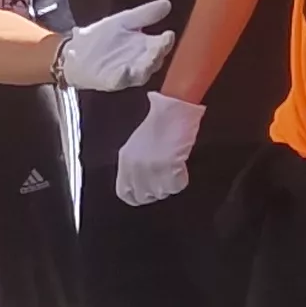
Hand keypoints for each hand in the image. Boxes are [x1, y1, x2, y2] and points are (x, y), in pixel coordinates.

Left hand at [58, 0, 175, 92]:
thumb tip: (167, 3)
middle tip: (160, 46)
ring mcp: (126, 73)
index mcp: (145, 47)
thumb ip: (144, 14)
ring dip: (146, 67)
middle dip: (157, 54)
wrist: (75, 51)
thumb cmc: (102, 37)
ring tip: (150, 58)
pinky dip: (122, 77)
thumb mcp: (124, 21)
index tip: (169, 34)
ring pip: (141, 74)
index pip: (161, 46)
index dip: (166, 42)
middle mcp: (139, 62)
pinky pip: (118, 81)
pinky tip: (124, 70)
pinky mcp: (110, 81)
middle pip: (154, 61)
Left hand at [113, 90, 203, 205]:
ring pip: (161, 193)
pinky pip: (176, 186)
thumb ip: (135, 165)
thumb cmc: (159, 124)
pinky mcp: (169, 167)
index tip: (148, 192)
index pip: (124, 193)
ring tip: (174, 169)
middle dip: (156, 191)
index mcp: (125, 160)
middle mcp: (135, 167)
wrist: (174, 110)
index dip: (137, 196)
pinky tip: (181, 167)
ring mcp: (151, 168)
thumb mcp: (138, 146)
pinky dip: (181, 180)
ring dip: (169, 185)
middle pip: (144, 196)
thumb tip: (142, 182)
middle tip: (165, 179)